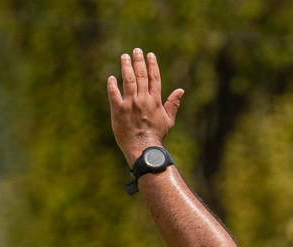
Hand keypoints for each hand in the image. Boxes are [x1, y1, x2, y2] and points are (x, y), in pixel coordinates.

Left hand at [107, 48, 184, 165]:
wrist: (144, 149)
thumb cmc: (157, 136)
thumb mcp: (168, 120)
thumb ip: (173, 104)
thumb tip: (181, 90)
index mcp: (155, 101)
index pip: (154, 78)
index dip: (152, 65)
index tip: (150, 54)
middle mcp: (143, 100)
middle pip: (141, 75)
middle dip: (138, 61)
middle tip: (136, 50)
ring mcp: (130, 104)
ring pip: (128, 80)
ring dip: (126, 66)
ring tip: (124, 56)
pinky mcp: (118, 111)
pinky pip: (114, 94)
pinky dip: (112, 85)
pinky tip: (111, 78)